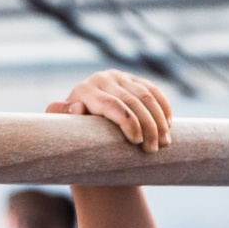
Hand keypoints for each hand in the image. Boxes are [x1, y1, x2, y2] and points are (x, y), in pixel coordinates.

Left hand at [47, 70, 171, 152]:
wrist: (85, 130)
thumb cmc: (75, 137)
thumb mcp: (63, 131)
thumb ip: (60, 118)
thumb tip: (78, 108)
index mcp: (84, 91)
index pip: (111, 104)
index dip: (128, 122)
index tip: (137, 142)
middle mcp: (102, 79)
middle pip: (132, 101)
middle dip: (148, 126)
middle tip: (153, 150)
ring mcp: (119, 77)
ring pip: (147, 96)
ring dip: (160, 120)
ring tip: (165, 143)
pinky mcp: (134, 79)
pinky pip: (154, 91)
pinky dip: (164, 108)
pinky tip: (168, 126)